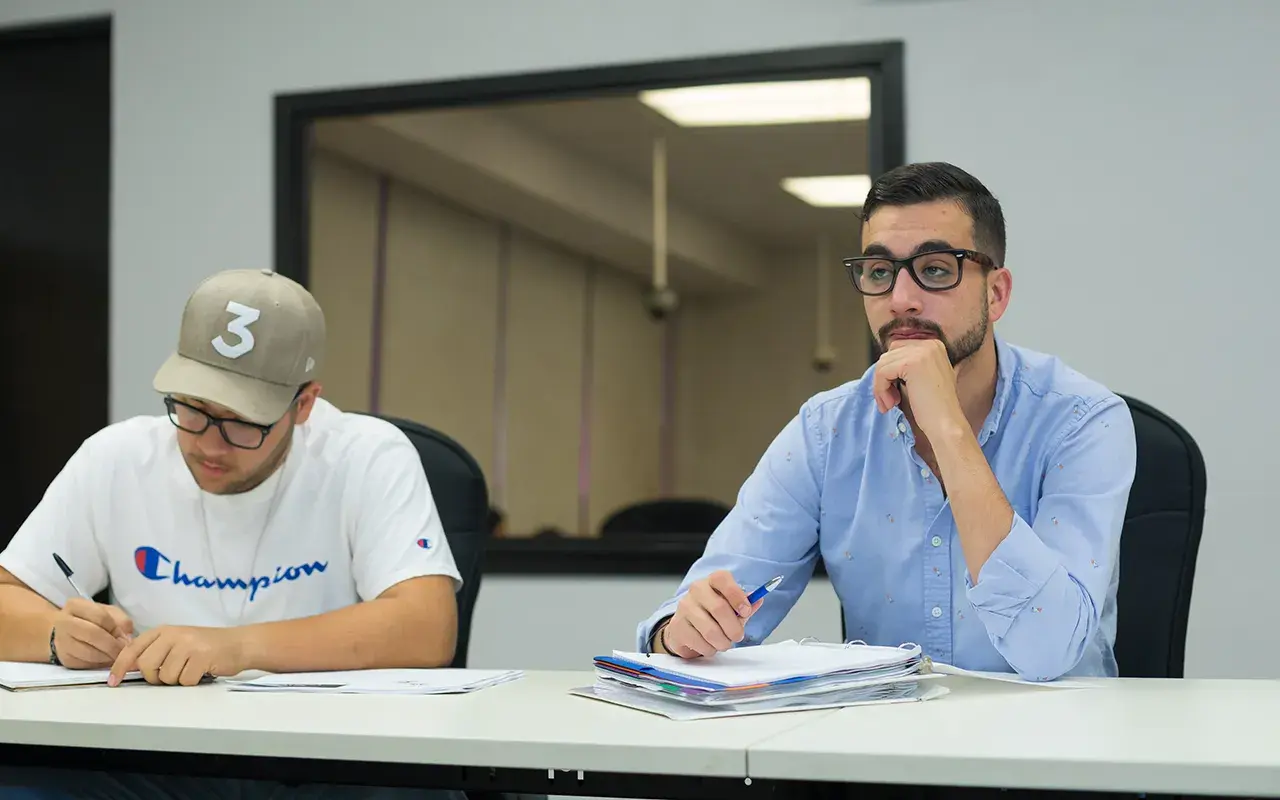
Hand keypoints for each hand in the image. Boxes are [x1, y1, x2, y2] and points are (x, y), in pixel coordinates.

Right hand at [52, 598, 134, 668]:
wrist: (67, 633)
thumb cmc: (91, 620)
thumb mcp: (107, 612)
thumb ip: (120, 619)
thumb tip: (128, 635)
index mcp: (75, 605)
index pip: (100, 616)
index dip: (115, 627)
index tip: (125, 635)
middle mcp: (63, 622)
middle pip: (92, 634)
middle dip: (112, 644)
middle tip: (124, 650)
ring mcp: (61, 642)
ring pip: (88, 652)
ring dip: (107, 657)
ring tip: (117, 656)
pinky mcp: (64, 659)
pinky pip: (85, 664)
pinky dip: (99, 664)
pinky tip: (107, 661)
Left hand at [109, 625, 245, 686]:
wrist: (239, 643)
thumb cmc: (207, 646)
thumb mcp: (178, 642)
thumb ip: (155, 651)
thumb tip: (130, 667)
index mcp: (163, 630)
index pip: (133, 648)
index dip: (120, 666)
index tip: (113, 681)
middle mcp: (174, 635)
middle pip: (147, 666)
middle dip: (156, 678)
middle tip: (172, 674)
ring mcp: (188, 644)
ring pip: (166, 677)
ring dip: (178, 680)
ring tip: (191, 670)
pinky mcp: (202, 656)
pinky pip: (185, 680)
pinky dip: (192, 681)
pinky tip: (202, 671)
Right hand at [662, 570, 763, 658]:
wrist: (686, 628)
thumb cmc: (712, 615)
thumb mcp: (732, 607)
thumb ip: (746, 605)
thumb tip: (758, 600)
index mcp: (712, 581)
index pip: (722, 579)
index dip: (737, 596)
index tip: (746, 611)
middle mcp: (696, 590)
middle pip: (719, 608)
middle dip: (734, 628)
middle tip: (738, 636)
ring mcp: (684, 607)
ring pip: (710, 630)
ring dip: (723, 642)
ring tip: (724, 642)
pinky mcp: (678, 626)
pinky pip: (700, 643)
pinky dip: (710, 649)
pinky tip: (709, 645)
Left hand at [872, 339, 965, 435]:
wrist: (946, 424)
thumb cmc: (934, 407)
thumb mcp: (924, 377)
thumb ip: (909, 366)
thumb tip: (884, 364)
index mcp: (934, 346)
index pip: (898, 349)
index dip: (891, 371)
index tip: (892, 392)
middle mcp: (929, 345)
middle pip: (889, 354)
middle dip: (884, 377)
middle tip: (889, 399)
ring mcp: (921, 352)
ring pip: (883, 364)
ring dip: (881, 386)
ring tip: (890, 404)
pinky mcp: (910, 364)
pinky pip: (882, 372)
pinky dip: (880, 389)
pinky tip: (891, 404)